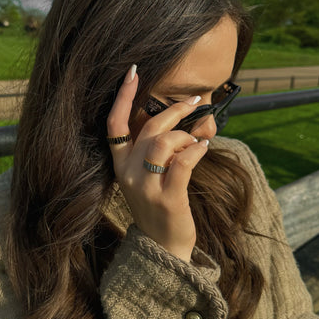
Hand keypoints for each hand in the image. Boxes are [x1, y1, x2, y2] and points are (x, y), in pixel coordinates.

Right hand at [107, 65, 208, 261]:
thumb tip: (185, 122)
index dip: (122, 97)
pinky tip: (203, 148)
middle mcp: (129, 174)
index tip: (134, 72)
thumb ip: (156, 151)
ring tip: (197, 141)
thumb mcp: (147, 178)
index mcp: (121, 166)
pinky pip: (183, 162)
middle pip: (149, 128)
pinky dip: (196, 150)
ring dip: (187, 136)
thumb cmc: (158, 207)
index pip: (114, 126)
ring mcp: (147, 187)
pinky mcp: (167, 198)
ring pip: (165, 142)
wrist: (162, 246)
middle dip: (175, 110)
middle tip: (195, 103)